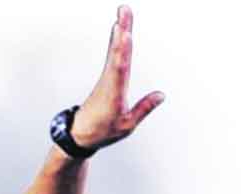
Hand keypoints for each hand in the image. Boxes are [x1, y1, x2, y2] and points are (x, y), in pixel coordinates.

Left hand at [72, 5, 164, 148]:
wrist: (80, 133)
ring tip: (123, 13)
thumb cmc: (101, 131)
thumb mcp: (127, 125)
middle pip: (116, 51)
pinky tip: (118, 30)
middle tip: (124, 10)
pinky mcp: (106, 77)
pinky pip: (112, 55)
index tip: (125, 34)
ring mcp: (107, 76)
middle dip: (122, 29)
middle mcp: (109, 80)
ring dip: (119, 30)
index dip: (122, 50)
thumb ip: (143, 108)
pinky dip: (116, 41)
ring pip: (114, 50)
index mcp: (114, 92)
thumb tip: (160, 95)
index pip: (119, 67)